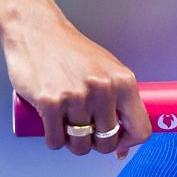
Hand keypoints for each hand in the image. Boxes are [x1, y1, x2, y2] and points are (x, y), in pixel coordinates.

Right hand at [0, 10, 153, 159]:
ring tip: (67, 127)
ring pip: (80, 145)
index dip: (128, 143)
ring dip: (72, 143)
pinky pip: (55, 141)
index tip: (117, 142)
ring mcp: (76, 97)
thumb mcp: (106, 70)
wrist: (36, 30)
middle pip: (107, 143)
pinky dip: (53, 140)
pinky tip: (52, 127)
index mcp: (123, 81)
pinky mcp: (50, 102)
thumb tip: (124, 146)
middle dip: (96, 144)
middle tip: (85, 132)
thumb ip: (119, 101)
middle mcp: (103, 89)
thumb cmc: (70, 51)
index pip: (141, 130)